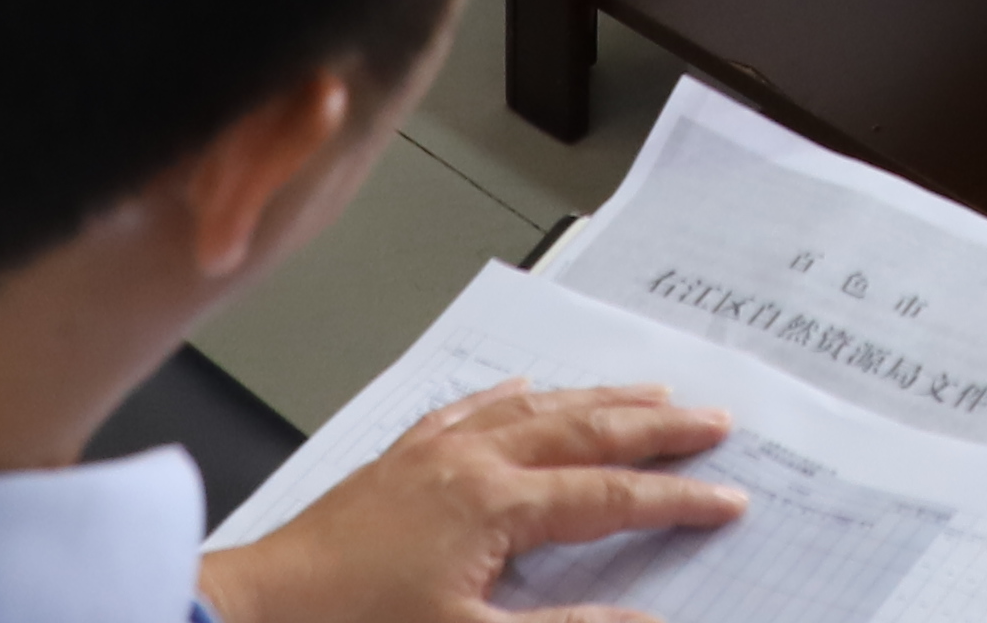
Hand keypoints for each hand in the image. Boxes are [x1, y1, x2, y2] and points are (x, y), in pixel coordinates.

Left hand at [195, 384, 742, 622]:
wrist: (258, 610)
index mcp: (497, 504)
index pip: (610, 494)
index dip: (675, 497)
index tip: (728, 498)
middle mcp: (473, 462)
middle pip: (586, 430)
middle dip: (656, 425)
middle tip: (713, 419)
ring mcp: (434, 453)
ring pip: (537, 408)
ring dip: (598, 399)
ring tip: (649, 391)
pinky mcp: (400, 460)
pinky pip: (469, 408)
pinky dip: (510, 395)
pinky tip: (526, 386)